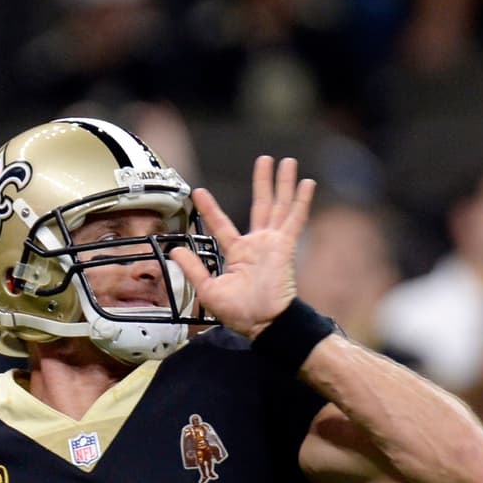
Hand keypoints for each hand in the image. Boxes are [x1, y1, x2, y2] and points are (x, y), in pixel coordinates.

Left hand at [171, 156, 315, 339]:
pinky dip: (301, 201)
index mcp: (238, 253)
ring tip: (287, 161)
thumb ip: (194, 268)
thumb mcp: (208, 290)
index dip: (210, 209)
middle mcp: (257, 244)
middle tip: (265, 159)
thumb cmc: (240, 313)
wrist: (263, 323)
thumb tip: (175, 251)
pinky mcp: (285, 246)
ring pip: (279, 205)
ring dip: (283, 183)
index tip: (198, 192)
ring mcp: (273, 243)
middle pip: (261, 205)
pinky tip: (307, 182)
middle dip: (263, 182)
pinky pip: (295, 219)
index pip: (221, 224)